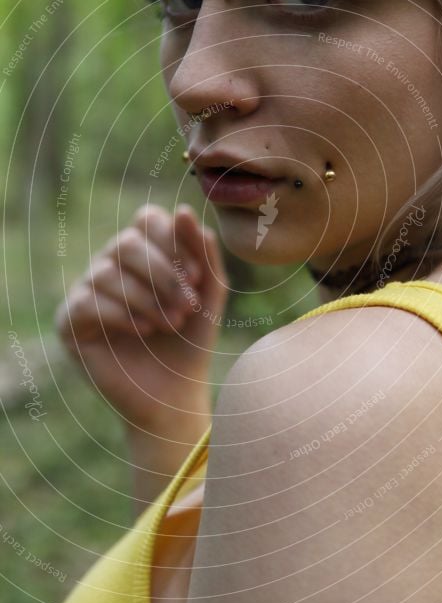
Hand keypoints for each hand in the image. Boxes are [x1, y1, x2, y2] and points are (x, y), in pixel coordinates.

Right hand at [55, 203, 229, 430]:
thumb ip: (204, 252)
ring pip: (106, 273)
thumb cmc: (192, 340)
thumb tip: (182, 209)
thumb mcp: (210, 294)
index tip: (197, 279)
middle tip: (187, 308)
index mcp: (143, 252)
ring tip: (170, 324)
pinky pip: (87, 303)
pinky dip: (122, 316)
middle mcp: (110, 265)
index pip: (148, 219)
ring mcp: (87, 291)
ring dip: (147, 300)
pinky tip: (145, 332)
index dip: (174, 243)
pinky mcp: (70, 321)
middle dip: (163, 274)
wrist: (176, 392)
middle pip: (126, 242)